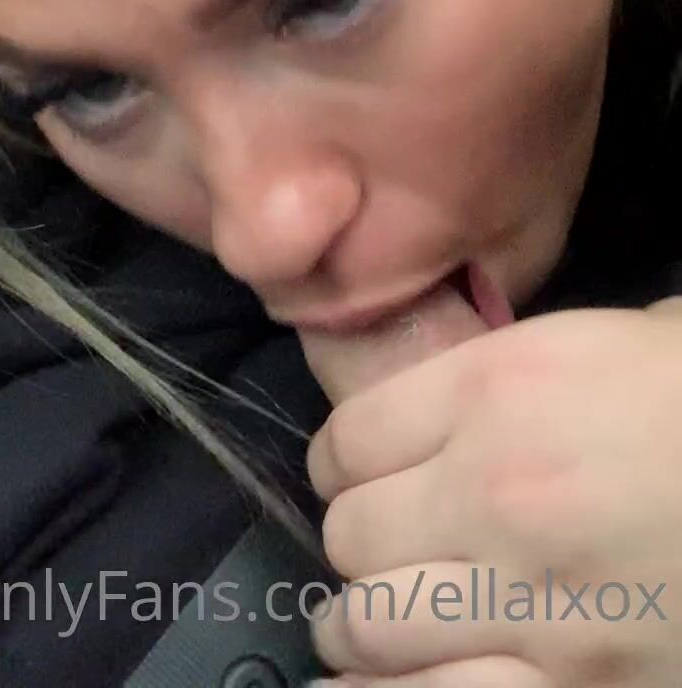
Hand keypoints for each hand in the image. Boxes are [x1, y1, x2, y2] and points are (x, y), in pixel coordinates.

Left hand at [305, 299, 681, 686]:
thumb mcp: (623, 341)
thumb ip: (513, 376)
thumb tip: (445, 406)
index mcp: (502, 389)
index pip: (350, 436)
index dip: (344, 457)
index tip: (357, 470)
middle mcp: (498, 495)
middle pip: (353, 534)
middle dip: (359, 541)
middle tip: (379, 547)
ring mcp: (536, 607)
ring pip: (374, 626)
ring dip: (362, 627)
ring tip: (368, 626)